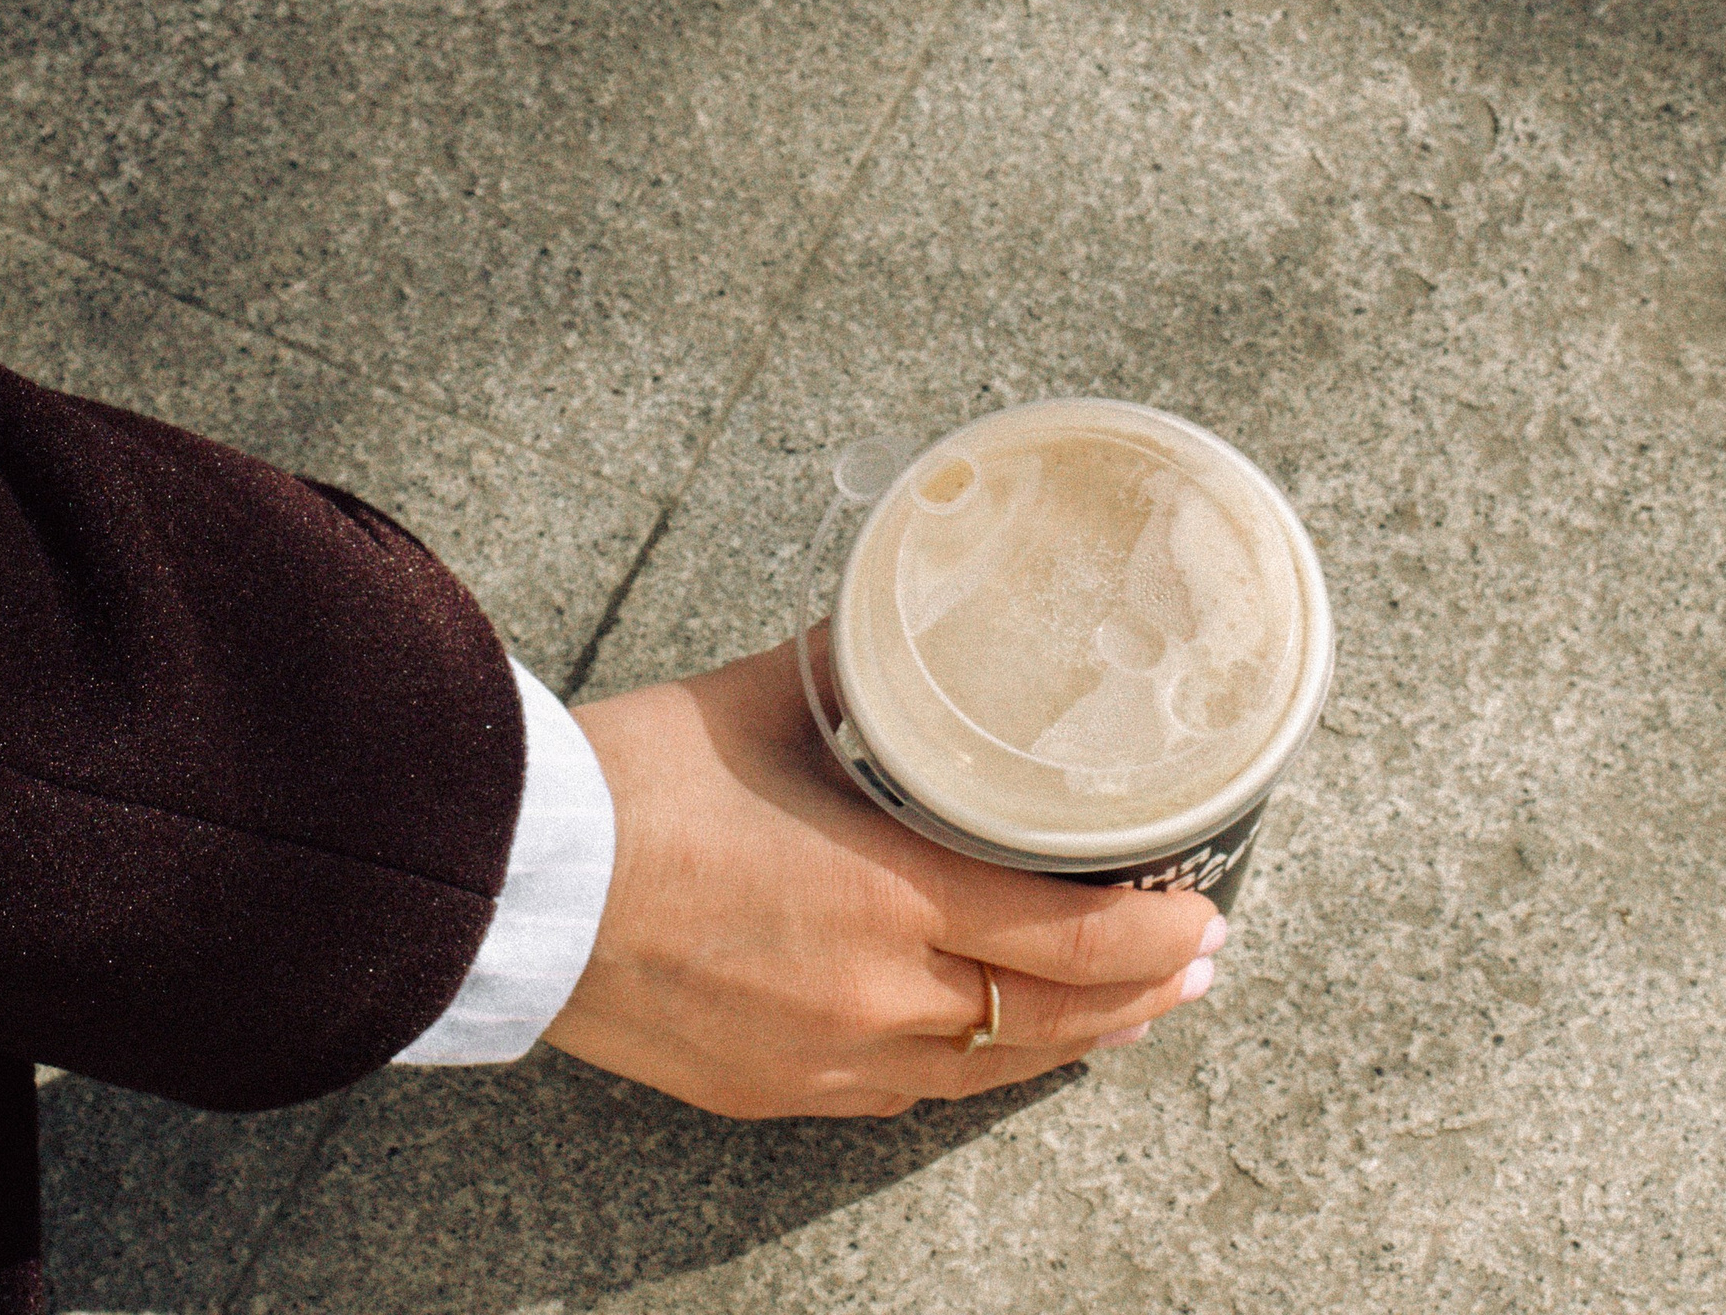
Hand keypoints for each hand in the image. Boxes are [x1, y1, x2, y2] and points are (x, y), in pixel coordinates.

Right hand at [547, 636, 1223, 1119]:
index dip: (1159, 938)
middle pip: (1053, 1026)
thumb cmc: (636, 779)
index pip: (1073, 941)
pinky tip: (988, 1043)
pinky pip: (905, 1097)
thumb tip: (907, 627)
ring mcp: (826, 1062)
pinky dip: (969, 1066)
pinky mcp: (773, 1092)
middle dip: (1141, 998)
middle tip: (1197, 963)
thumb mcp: (768, 700)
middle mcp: (876, 1001)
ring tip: (1126, 1012)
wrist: (517, 881)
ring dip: (1069, 1043)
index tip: (1208, 915)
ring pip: (987, 1075)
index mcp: (888, 899)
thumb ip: (858, 674)